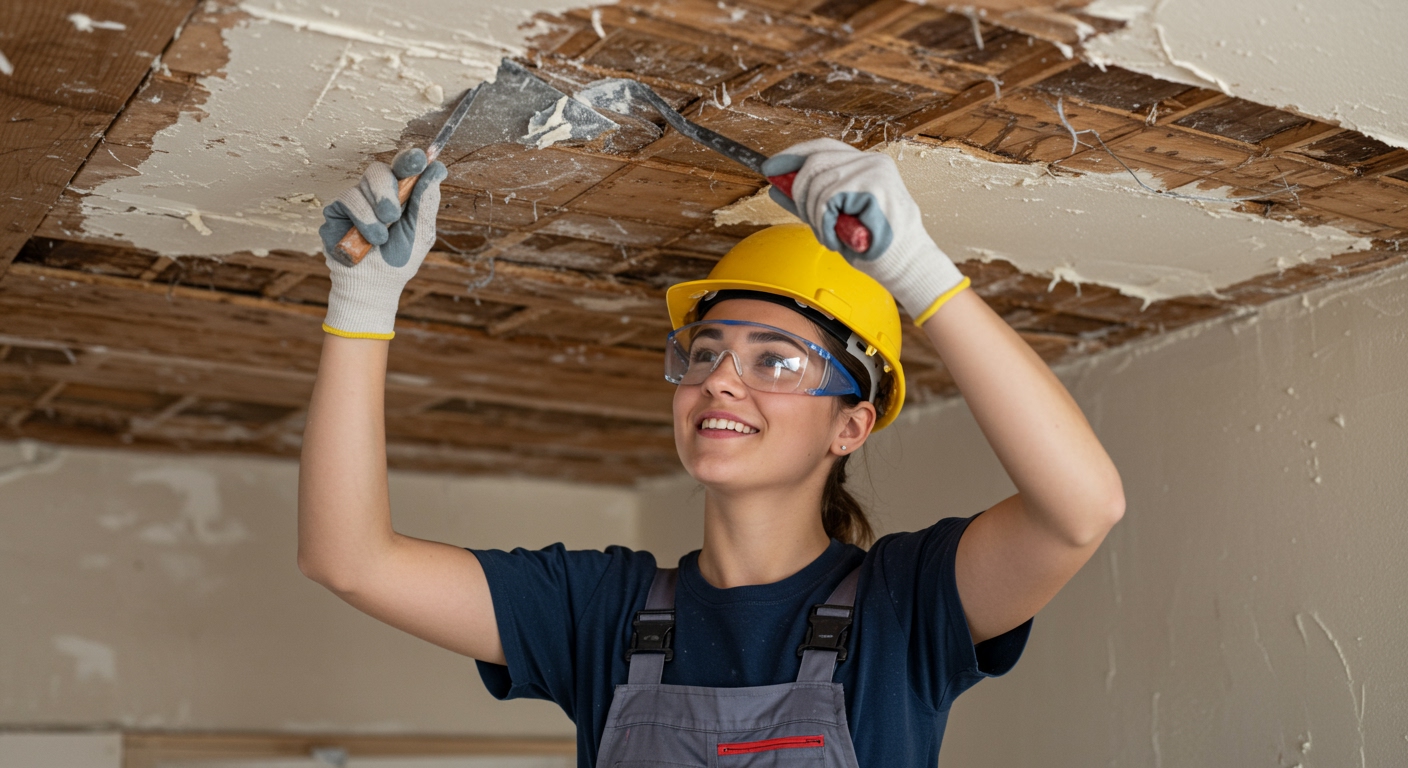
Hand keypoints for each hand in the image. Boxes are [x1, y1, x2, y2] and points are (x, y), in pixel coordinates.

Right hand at [318, 148, 446, 338]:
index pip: (404, 168)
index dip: (412, 159)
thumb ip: (426, 202)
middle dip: (389, 190)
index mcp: (400, 195)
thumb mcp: (420, 232)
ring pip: (363, 185)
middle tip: (394, 215)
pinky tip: (369, 240)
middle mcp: (376, 194)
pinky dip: (363, 221)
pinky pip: (348, 200)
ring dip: (377, 214)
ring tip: (382, 239)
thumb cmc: (399, 260)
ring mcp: (355, 200)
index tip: (422, 157)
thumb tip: (438, 169)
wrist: (373, 286)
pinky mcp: (336, 210)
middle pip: (379, 169)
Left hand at [761, 138, 968, 323]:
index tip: (771, 167)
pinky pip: (829, 199)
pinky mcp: (873, 185)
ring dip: (815, 215)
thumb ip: (808, 201)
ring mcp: (874, 170)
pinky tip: (836, 236)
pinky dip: (824, 223)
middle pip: (815, 161)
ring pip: (819, 183)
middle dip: (799, 191)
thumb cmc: (874, 245)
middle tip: (808, 218)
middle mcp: (872, 161)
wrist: (904, 264)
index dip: (794, 155)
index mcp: (866, 164)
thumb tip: (776, 186)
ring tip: (830, 234)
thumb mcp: (834, 218)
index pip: (822, 147)